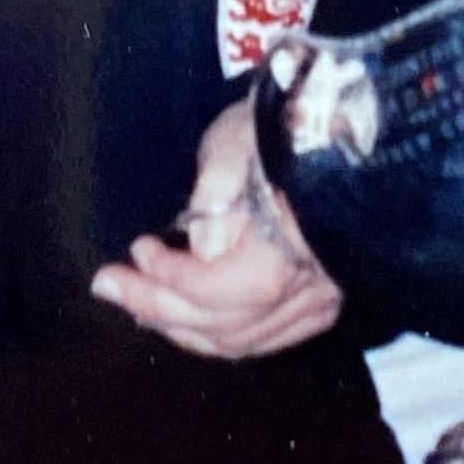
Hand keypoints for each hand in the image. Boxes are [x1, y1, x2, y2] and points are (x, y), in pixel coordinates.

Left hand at [89, 99, 339, 358]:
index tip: (138, 247)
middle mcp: (310, 286)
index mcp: (290, 247)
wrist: (353, 125)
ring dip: (184, 327)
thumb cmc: (291, 122)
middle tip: (109, 285)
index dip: (167, 277)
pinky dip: (223, 336)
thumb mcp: (243, 135)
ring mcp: (323, 299)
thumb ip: (218, 186)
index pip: (214, 288)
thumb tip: (200, 249)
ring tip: (141, 304)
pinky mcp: (328, 302)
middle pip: (223, 324)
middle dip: (158, 307)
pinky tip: (192, 319)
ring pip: (244, 341)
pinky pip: (268, 340)